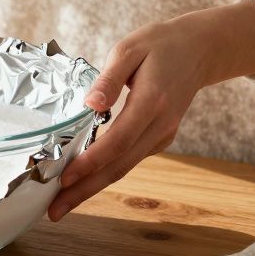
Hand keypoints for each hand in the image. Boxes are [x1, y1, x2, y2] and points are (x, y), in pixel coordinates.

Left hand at [49, 0, 254, 220]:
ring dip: (92, 188)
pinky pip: (129, 159)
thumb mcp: (130, 48)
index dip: (90, 162)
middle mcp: (160, 125)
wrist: (200, 50)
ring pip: (125, 168)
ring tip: (62, 204)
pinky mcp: (160, 138)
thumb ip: (110, 78)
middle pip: (119, 166)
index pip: (117, 140)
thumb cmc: (159, 44)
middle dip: (85, 190)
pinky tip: (83, 182)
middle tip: (54, 211)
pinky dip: (105, 173)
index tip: (63, 179)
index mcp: (152, 102)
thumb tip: (90, 105)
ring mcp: (163, 135)